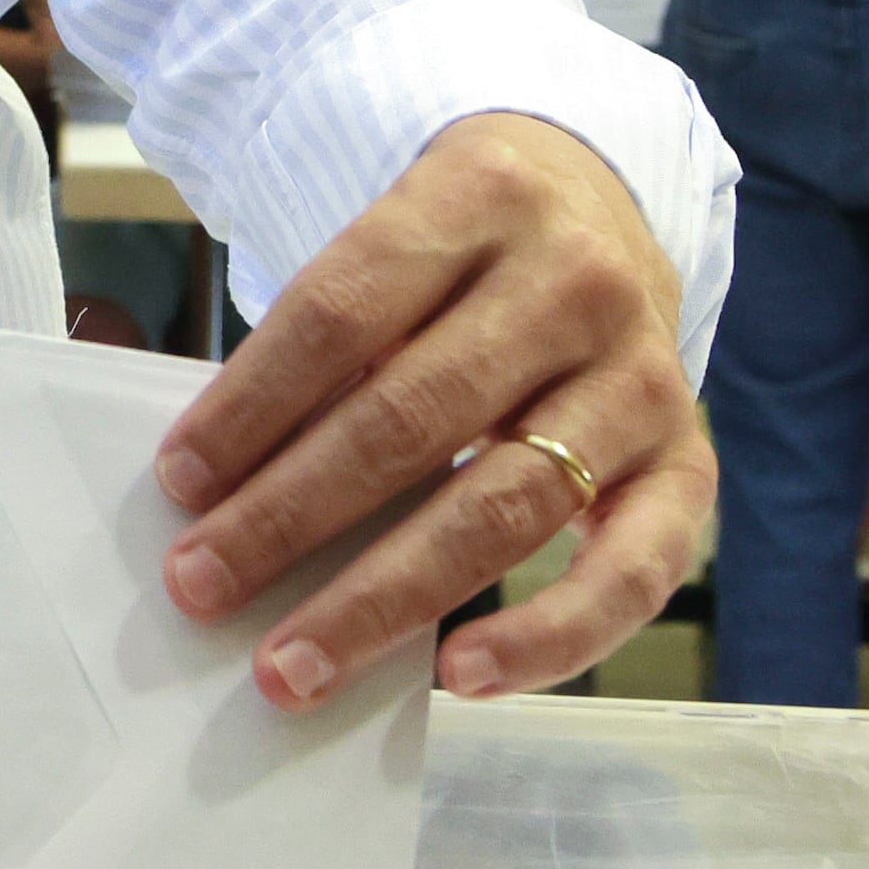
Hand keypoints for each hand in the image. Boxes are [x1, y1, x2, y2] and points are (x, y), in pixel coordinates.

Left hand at [154, 111, 710, 710]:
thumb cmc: (459, 250)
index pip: (341, 311)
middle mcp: (573, 281)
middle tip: (201, 586)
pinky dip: (548, 635)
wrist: (603, 203)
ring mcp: (642, 375)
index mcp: (477, 194)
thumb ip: (325, 340)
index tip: (178, 484)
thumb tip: (217, 488)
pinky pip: (635, 570)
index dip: (252, 405)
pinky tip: (458, 674)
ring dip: (386, 597)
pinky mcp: (690, 460)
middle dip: (290, 514)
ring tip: (296, 663)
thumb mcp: (393, 240)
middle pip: (410, 415)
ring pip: (504, 502)